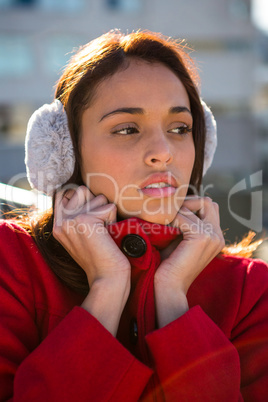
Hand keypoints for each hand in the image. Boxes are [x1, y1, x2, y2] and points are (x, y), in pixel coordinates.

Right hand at [53, 185, 130, 334]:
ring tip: (104, 233)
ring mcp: (70, 220)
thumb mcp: (84, 234)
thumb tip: (86, 191)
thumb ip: (79, 214)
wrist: (107, 278)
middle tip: (100, 227)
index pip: (67, 191)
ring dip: (106, 212)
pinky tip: (109, 237)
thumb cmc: (102, 256)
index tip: (93, 218)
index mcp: (58, 224)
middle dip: (97, 204)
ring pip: (97, 197)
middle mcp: (60, 220)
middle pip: (82, 189)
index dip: (85, 199)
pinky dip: (114, 220)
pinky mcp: (84, 220)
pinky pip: (109, 207)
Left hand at [154, 196, 224, 326]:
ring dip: (175, 212)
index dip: (191, 204)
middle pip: (208, 202)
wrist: (170, 287)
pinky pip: (184, 216)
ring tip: (162, 222)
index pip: (209, 206)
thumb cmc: (170, 265)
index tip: (173, 211)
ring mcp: (212, 236)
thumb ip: (184, 223)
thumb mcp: (180, 240)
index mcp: (216, 236)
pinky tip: (163, 228)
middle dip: (188, 202)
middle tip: (170, 212)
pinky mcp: (202, 237)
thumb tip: (175, 203)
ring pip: (192, 208)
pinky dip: (172, 219)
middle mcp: (218, 235)